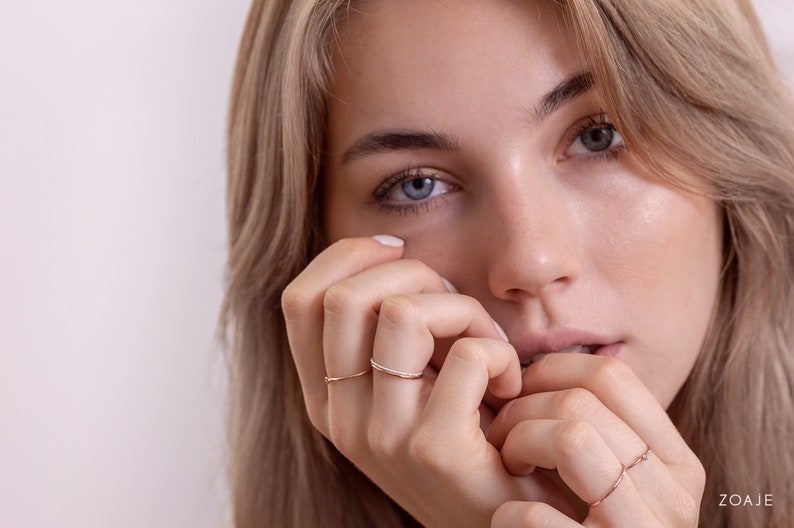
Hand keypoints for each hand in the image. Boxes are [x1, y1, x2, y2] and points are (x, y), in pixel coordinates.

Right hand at [281, 236, 573, 526]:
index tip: (397, 251)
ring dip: (462, 309)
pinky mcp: (434, 449)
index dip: (346, 255)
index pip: (300, 300)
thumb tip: (394, 251)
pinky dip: (502, 350)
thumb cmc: (465, 439)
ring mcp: (381, 436)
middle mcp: (340, 417)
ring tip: (486, 342)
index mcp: (326, 396)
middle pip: (344, 297)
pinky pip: (470, 354)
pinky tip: (509, 383)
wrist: (501, 522)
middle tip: (454, 303)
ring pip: (403, 313)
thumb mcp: (406, 384)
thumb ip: (386, 332)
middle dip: (413, 273)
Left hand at [488, 354, 705, 526]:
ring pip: (570, 437)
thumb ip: (600, 425)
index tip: (521, 390)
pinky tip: (509, 518)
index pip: (612, 377)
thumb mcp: (621, 477)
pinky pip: (536, 514)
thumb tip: (537, 364)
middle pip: (580, 404)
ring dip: (519, 444)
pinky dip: (512, 512)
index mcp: (678, 465)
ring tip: (507, 465)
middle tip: (502, 436)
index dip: (552, 371)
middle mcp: (673, 499)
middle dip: (522, 410)